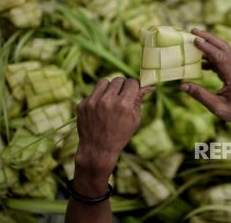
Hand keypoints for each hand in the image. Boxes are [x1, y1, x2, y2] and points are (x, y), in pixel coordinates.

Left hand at [74, 78, 152, 195]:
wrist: (97, 150)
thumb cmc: (120, 136)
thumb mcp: (135, 120)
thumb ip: (139, 101)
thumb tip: (148, 86)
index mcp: (124, 105)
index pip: (132, 82)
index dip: (134, 86)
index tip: (133, 90)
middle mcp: (108, 101)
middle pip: (118, 79)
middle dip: (122, 86)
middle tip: (122, 96)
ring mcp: (93, 102)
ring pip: (104, 82)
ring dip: (109, 88)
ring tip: (110, 100)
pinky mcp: (82, 104)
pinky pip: (93, 92)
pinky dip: (98, 98)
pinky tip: (99, 110)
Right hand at [180, 29, 230, 131]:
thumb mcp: (217, 107)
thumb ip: (200, 95)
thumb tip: (182, 85)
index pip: (221, 57)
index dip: (207, 48)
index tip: (195, 40)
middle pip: (223, 47)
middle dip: (208, 37)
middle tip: (193, 30)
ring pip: (223, 50)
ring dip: (209, 44)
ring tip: (194, 40)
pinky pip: (221, 59)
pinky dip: (210, 56)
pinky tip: (200, 61)